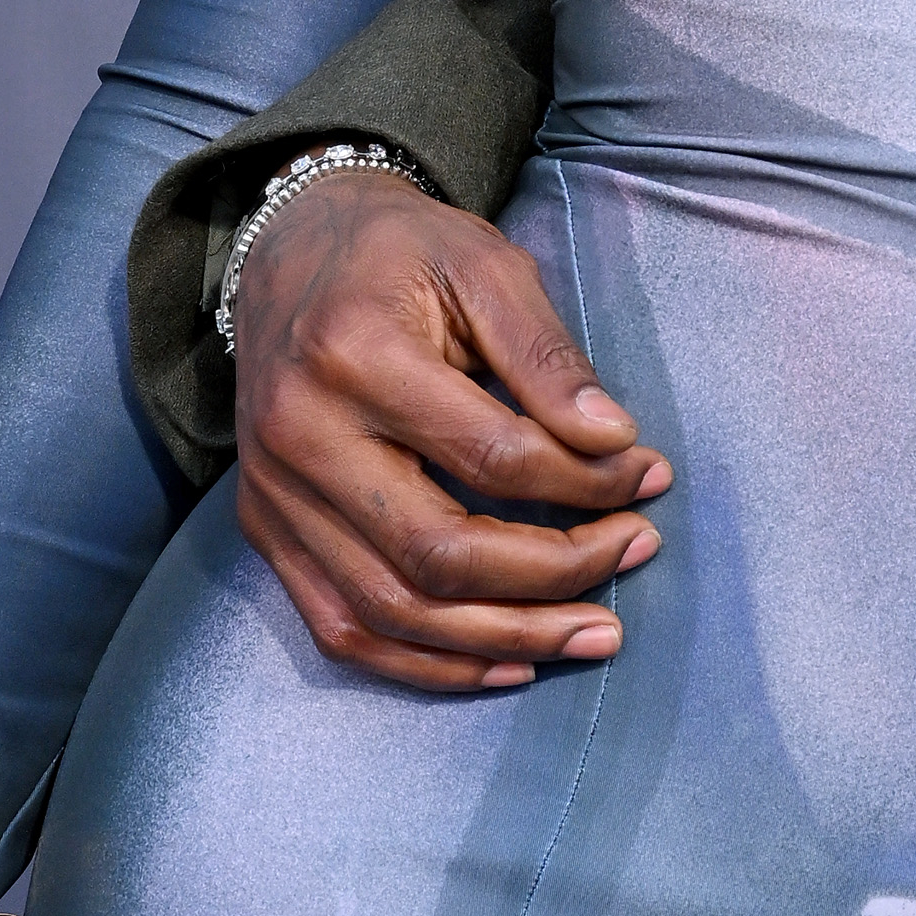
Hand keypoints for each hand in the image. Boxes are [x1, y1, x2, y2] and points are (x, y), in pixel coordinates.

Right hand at [232, 173, 672, 696]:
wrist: (289, 251)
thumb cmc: (404, 254)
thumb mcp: (485, 265)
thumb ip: (548, 354)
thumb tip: (616, 441)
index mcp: (355, 357)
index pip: (493, 457)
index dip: (585, 481)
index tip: (648, 475)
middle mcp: (301, 438)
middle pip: (439, 552)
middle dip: (557, 572)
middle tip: (637, 552)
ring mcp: (275, 495)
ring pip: (395, 610)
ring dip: (507, 636)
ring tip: (595, 633)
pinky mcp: (267, 529)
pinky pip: (345, 628)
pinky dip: (429, 664)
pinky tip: (509, 661)